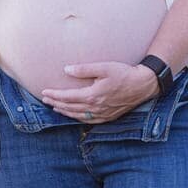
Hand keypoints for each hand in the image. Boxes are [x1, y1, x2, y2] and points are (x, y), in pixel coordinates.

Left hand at [41, 62, 158, 120]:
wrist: (143, 85)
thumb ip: (84, 69)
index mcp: (93, 95)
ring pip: (78, 116)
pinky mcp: (109, 117)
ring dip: (65, 112)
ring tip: (55, 107)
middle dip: (56, 103)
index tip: (44, 92)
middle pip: (70, 108)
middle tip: (45, 99)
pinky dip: (78, 118)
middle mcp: (96, 108)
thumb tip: (66, 69)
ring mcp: (102, 114)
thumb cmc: (124, 73)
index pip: (67, 97)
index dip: (54, 95)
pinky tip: (74, 115)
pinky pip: (89, 120)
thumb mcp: (104, 67)